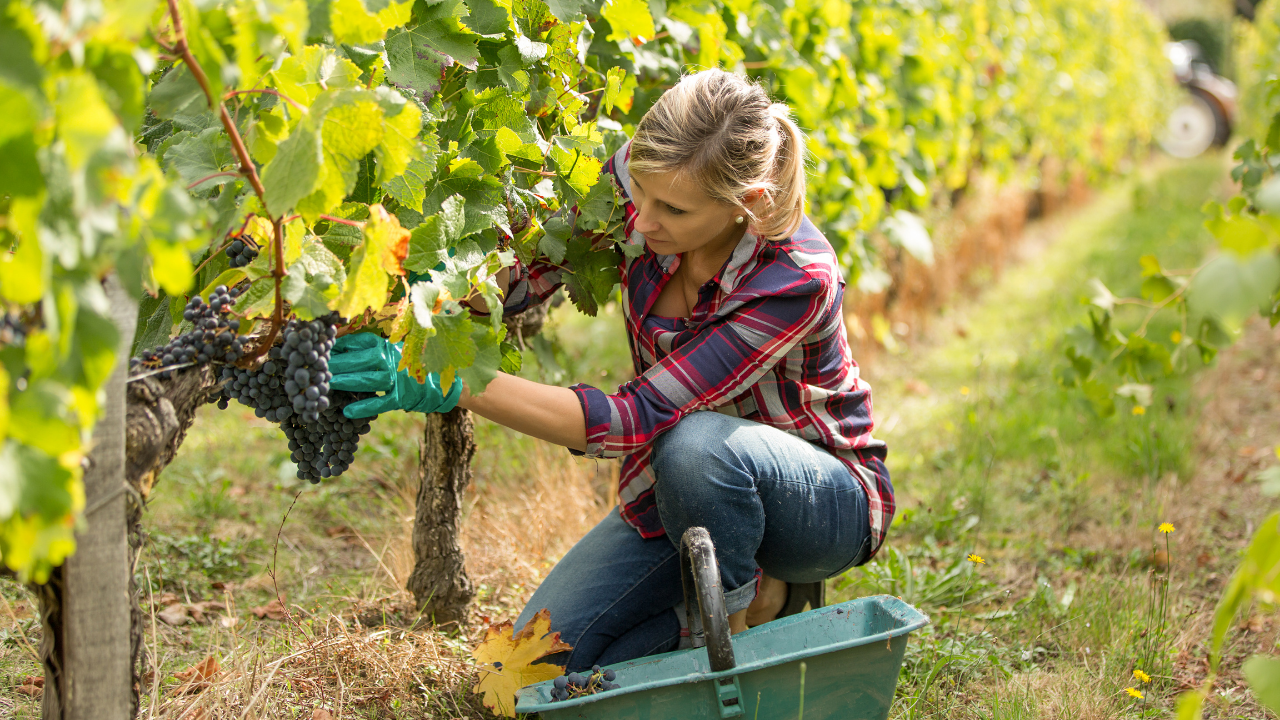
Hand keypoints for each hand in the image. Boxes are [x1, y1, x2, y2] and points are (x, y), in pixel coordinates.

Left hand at [329, 333, 461, 418]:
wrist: (441, 383)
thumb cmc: (407, 367)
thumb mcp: (388, 352)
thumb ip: (366, 350)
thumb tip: (334, 348)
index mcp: (385, 344)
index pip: (355, 342)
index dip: (335, 347)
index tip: (317, 351)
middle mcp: (391, 358)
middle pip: (358, 360)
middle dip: (334, 365)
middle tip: (312, 370)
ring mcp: (397, 378)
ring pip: (366, 380)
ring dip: (344, 382)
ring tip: (324, 386)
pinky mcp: (402, 397)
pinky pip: (380, 402)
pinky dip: (363, 407)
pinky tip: (346, 411)